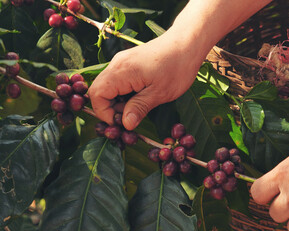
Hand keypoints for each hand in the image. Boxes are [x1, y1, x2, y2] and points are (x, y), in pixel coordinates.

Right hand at [88, 32, 204, 129]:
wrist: (188, 43)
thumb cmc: (177, 67)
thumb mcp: (160, 93)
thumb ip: (139, 108)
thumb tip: (125, 125)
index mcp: (121, 71)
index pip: (96, 95)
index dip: (105, 113)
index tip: (122, 123)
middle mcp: (117, 64)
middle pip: (99, 91)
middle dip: (111, 109)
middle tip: (132, 117)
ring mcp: (122, 62)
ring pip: (109, 87)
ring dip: (120, 101)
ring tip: (140, 106)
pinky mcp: (130, 62)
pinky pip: (118, 81)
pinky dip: (125, 93)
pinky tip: (142, 96)